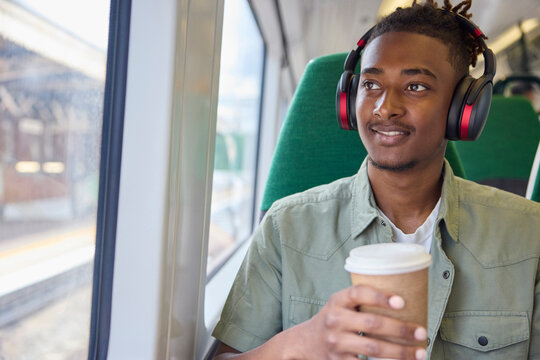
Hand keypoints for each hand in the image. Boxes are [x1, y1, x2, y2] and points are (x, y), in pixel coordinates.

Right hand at [293, 285, 426, 359]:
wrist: (306, 342)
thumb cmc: (335, 319)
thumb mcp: (341, 304)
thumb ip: (363, 301)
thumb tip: (408, 301)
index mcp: (338, 300)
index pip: (359, 293)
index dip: (380, 297)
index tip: (402, 302)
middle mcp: (335, 320)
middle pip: (372, 324)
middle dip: (401, 329)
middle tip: (421, 332)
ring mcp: (336, 342)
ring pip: (373, 348)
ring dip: (401, 352)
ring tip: (420, 352)